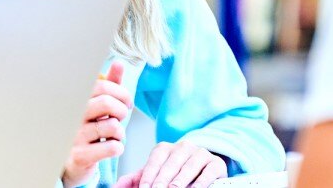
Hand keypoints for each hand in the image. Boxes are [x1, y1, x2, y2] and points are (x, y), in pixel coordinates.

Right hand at [62, 62, 132, 187]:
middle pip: (106, 103)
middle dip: (122, 111)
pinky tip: (111, 148)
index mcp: (76, 100)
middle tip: (120, 118)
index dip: (121, 93)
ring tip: (114, 136)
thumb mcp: (98, 105)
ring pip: (112, 127)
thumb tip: (119, 63)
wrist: (69, 161)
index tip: (127, 102)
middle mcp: (72, 115)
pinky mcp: (79, 156)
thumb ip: (109, 85)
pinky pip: (111, 148)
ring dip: (120, 133)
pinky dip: (118, 148)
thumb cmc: (87, 128)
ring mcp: (74, 136)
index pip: (102, 86)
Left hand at [113, 141, 227, 187]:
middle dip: (162, 180)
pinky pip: (208, 171)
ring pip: (189, 166)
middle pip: (171, 164)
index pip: (155, 160)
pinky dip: (201, 181)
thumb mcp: (155, 174)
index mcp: (165, 148)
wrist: (203, 168)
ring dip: (180, 180)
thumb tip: (116, 187)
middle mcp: (183, 147)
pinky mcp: (216, 163)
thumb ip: (136, 179)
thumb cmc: (174, 173)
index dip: (149, 175)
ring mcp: (201, 153)